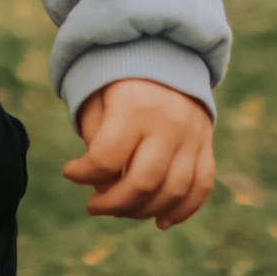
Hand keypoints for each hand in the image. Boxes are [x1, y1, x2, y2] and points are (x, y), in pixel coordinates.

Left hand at [62, 77, 215, 228]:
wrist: (164, 53)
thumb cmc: (119, 81)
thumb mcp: (98, 97)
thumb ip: (97, 141)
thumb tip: (104, 189)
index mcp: (135, 107)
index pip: (106, 157)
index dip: (83, 173)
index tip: (70, 172)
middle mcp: (168, 123)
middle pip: (143, 182)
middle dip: (113, 204)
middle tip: (94, 206)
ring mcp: (192, 135)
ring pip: (174, 190)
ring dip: (143, 211)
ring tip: (120, 210)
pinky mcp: (206, 144)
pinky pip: (201, 186)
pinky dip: (183, 210)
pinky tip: (160, 221)